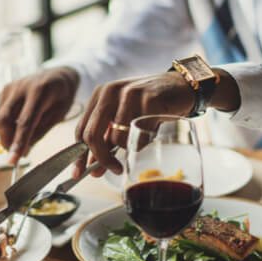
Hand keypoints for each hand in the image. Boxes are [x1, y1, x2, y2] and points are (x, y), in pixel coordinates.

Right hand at [0, 66, 79, 163]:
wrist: (58, 75)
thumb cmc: (62, 96)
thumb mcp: (59, 115)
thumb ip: (40, 132)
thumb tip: (23, 151)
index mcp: (39, 91)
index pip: (25, 122)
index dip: (18, 143)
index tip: (13, 160)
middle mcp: (21, 87)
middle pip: (3, 119)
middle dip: (6, 141)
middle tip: (15, 153)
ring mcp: (10, 87)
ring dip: (6, 134)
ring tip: (22, 136)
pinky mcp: (4, 90)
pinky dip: (6, 125)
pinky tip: (19, 122)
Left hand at [74, 72, 194, 177]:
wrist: (182, 87)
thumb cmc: (150, 105)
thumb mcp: (123, 117)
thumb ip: (107, 140)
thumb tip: (93, 169)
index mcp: (100, 95)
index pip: (81, 130)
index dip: (79, 155)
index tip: (79, 174)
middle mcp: (110, 91)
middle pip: (92, 135)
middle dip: (101, 159)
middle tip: (114, 169)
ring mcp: (129, 94)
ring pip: (117, 138)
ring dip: (130, 146)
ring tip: (142, 134)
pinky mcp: (149, 101)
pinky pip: (139, 136)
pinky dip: (145, 140)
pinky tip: (153, 128)